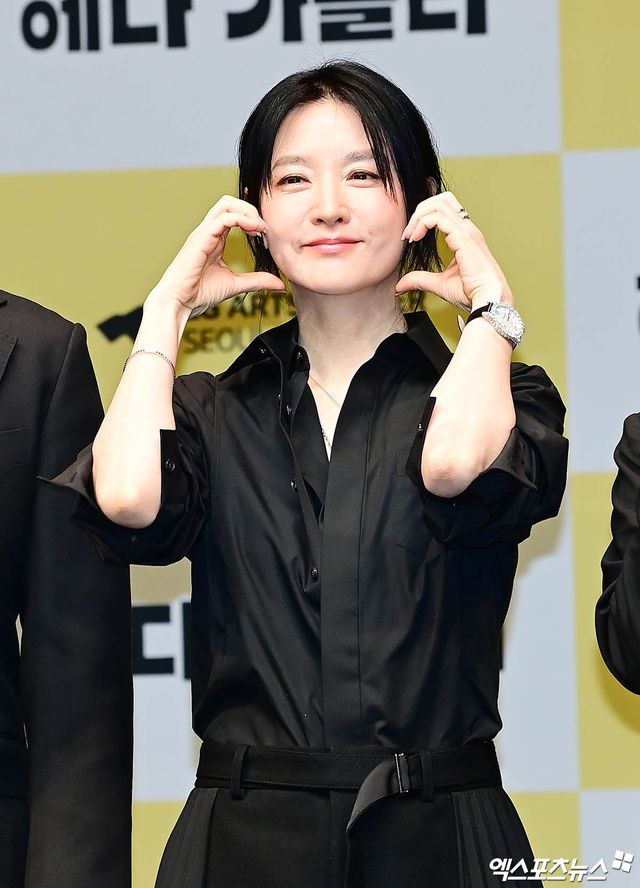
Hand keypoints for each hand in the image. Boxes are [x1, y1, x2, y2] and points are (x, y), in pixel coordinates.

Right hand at [149, 195, 285, 315]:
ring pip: (226, 204)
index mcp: (215, 239)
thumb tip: (281, 284)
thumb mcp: (237, 285)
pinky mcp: (200, 238)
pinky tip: (254, 231)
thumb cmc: (200, 294)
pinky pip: (223, 218)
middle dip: (251, 209)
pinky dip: (242, 220)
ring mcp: (203, 233)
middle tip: (265, 229)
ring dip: (248, 211)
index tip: (266, 234)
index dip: (252, 217)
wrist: (179, 303)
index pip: (234, 213)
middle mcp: (208, 232)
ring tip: (261, 228)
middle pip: (230, 202)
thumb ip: (258, 281)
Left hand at [395, 192, 512, 310]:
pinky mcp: (463, 237)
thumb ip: (420, 280)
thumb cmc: (471, 292)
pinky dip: (422, 223)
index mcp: (465, 235)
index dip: (423, 217)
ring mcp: (466, 230)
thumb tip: (400, 285)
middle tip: (408, 232)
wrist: (487, 299)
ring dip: (419, 216)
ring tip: (410, 235)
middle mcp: (467, 229)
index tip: (411, 237)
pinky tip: (415, 238)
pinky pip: (438, 217)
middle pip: (442, 199)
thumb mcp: (439, 284)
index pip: (445, 209)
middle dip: (420, 210)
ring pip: (439, 204)